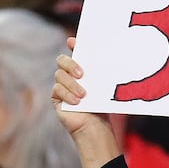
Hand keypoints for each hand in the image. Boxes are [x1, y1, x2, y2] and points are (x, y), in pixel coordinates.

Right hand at [52, 37, 120, 167]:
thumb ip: (101, 73)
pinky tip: (77, 103)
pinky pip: (57, 89)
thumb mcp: (103, 86)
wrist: (95, 126)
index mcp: (82, 69)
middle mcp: (70, 75)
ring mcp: (62, 85)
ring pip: (59, 75)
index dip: (73, 44)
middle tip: (82, 74)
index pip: (75, 52)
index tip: (73, 41)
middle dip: (70, 64)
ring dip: (72, 84)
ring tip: (83, 95)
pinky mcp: (56, 97)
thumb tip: (112, 57)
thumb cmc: (102, 106)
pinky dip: (67, 95)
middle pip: (61, 60)